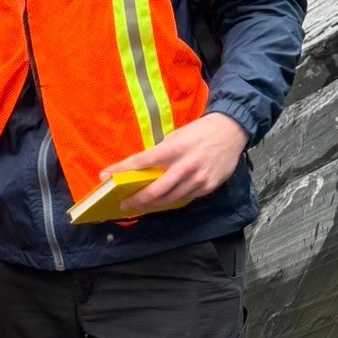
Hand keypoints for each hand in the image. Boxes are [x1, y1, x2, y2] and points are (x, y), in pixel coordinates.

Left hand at [104, 112, 248, 214]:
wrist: (232, 131)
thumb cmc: (199, 131)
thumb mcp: (176, 136)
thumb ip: (160, 153)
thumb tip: (141, 169)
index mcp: (174, 149)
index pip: (141, 162)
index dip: (121, 170)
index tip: (105, 176)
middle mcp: (186, 166)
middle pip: (154, 190)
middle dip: (135, 200)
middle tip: (122, 204)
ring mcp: (198, 179)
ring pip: (169, 199)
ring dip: (151, 205)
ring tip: (138, 207)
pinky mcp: (207, 187)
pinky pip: (184, 199)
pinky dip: (170, 202)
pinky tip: (159, 204)